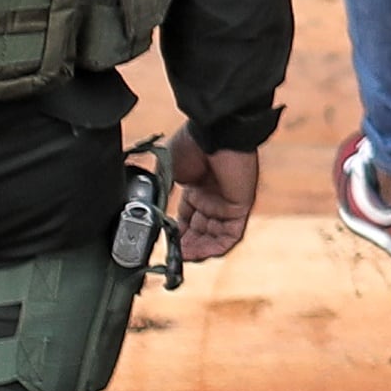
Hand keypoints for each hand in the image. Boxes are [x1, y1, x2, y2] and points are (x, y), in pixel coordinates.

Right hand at [168, 134, 258, 262]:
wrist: (214, 133)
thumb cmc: (192, 144)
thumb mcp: (168, 170)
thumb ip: (162, 190)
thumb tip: (151, 209)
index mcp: (197, 188)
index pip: (187, 219)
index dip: (176, 234)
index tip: (164, 244)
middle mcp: (213, 197)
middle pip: (201, 231)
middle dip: (187, 246)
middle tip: (172, 256)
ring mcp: (227, 203)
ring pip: (215, 237)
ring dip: (199, 250)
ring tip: (183, 258)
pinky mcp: (240, 207)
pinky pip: (230, 235)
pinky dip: (215, 247)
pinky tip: (199, 254)